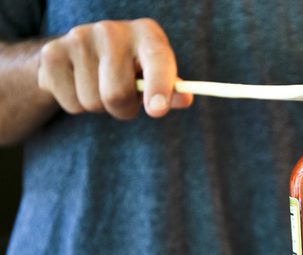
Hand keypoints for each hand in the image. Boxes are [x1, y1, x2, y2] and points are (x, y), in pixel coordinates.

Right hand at [37, 18, 192, 119]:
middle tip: (126, 103)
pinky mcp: (52, 53)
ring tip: (101, 88)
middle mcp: (112, 30)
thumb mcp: (155, 74)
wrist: (81, 53)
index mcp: (146, 33)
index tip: (157, 111)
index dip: (159, 86)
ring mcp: (78, 38)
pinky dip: (78, 106)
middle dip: (124, 110)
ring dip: (100, 108)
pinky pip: (71, 104)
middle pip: (117, 93)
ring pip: (92, 102)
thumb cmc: (131, 68)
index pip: (157, 59)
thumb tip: (185, 99)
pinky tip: (80, 86)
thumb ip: (170, 88)